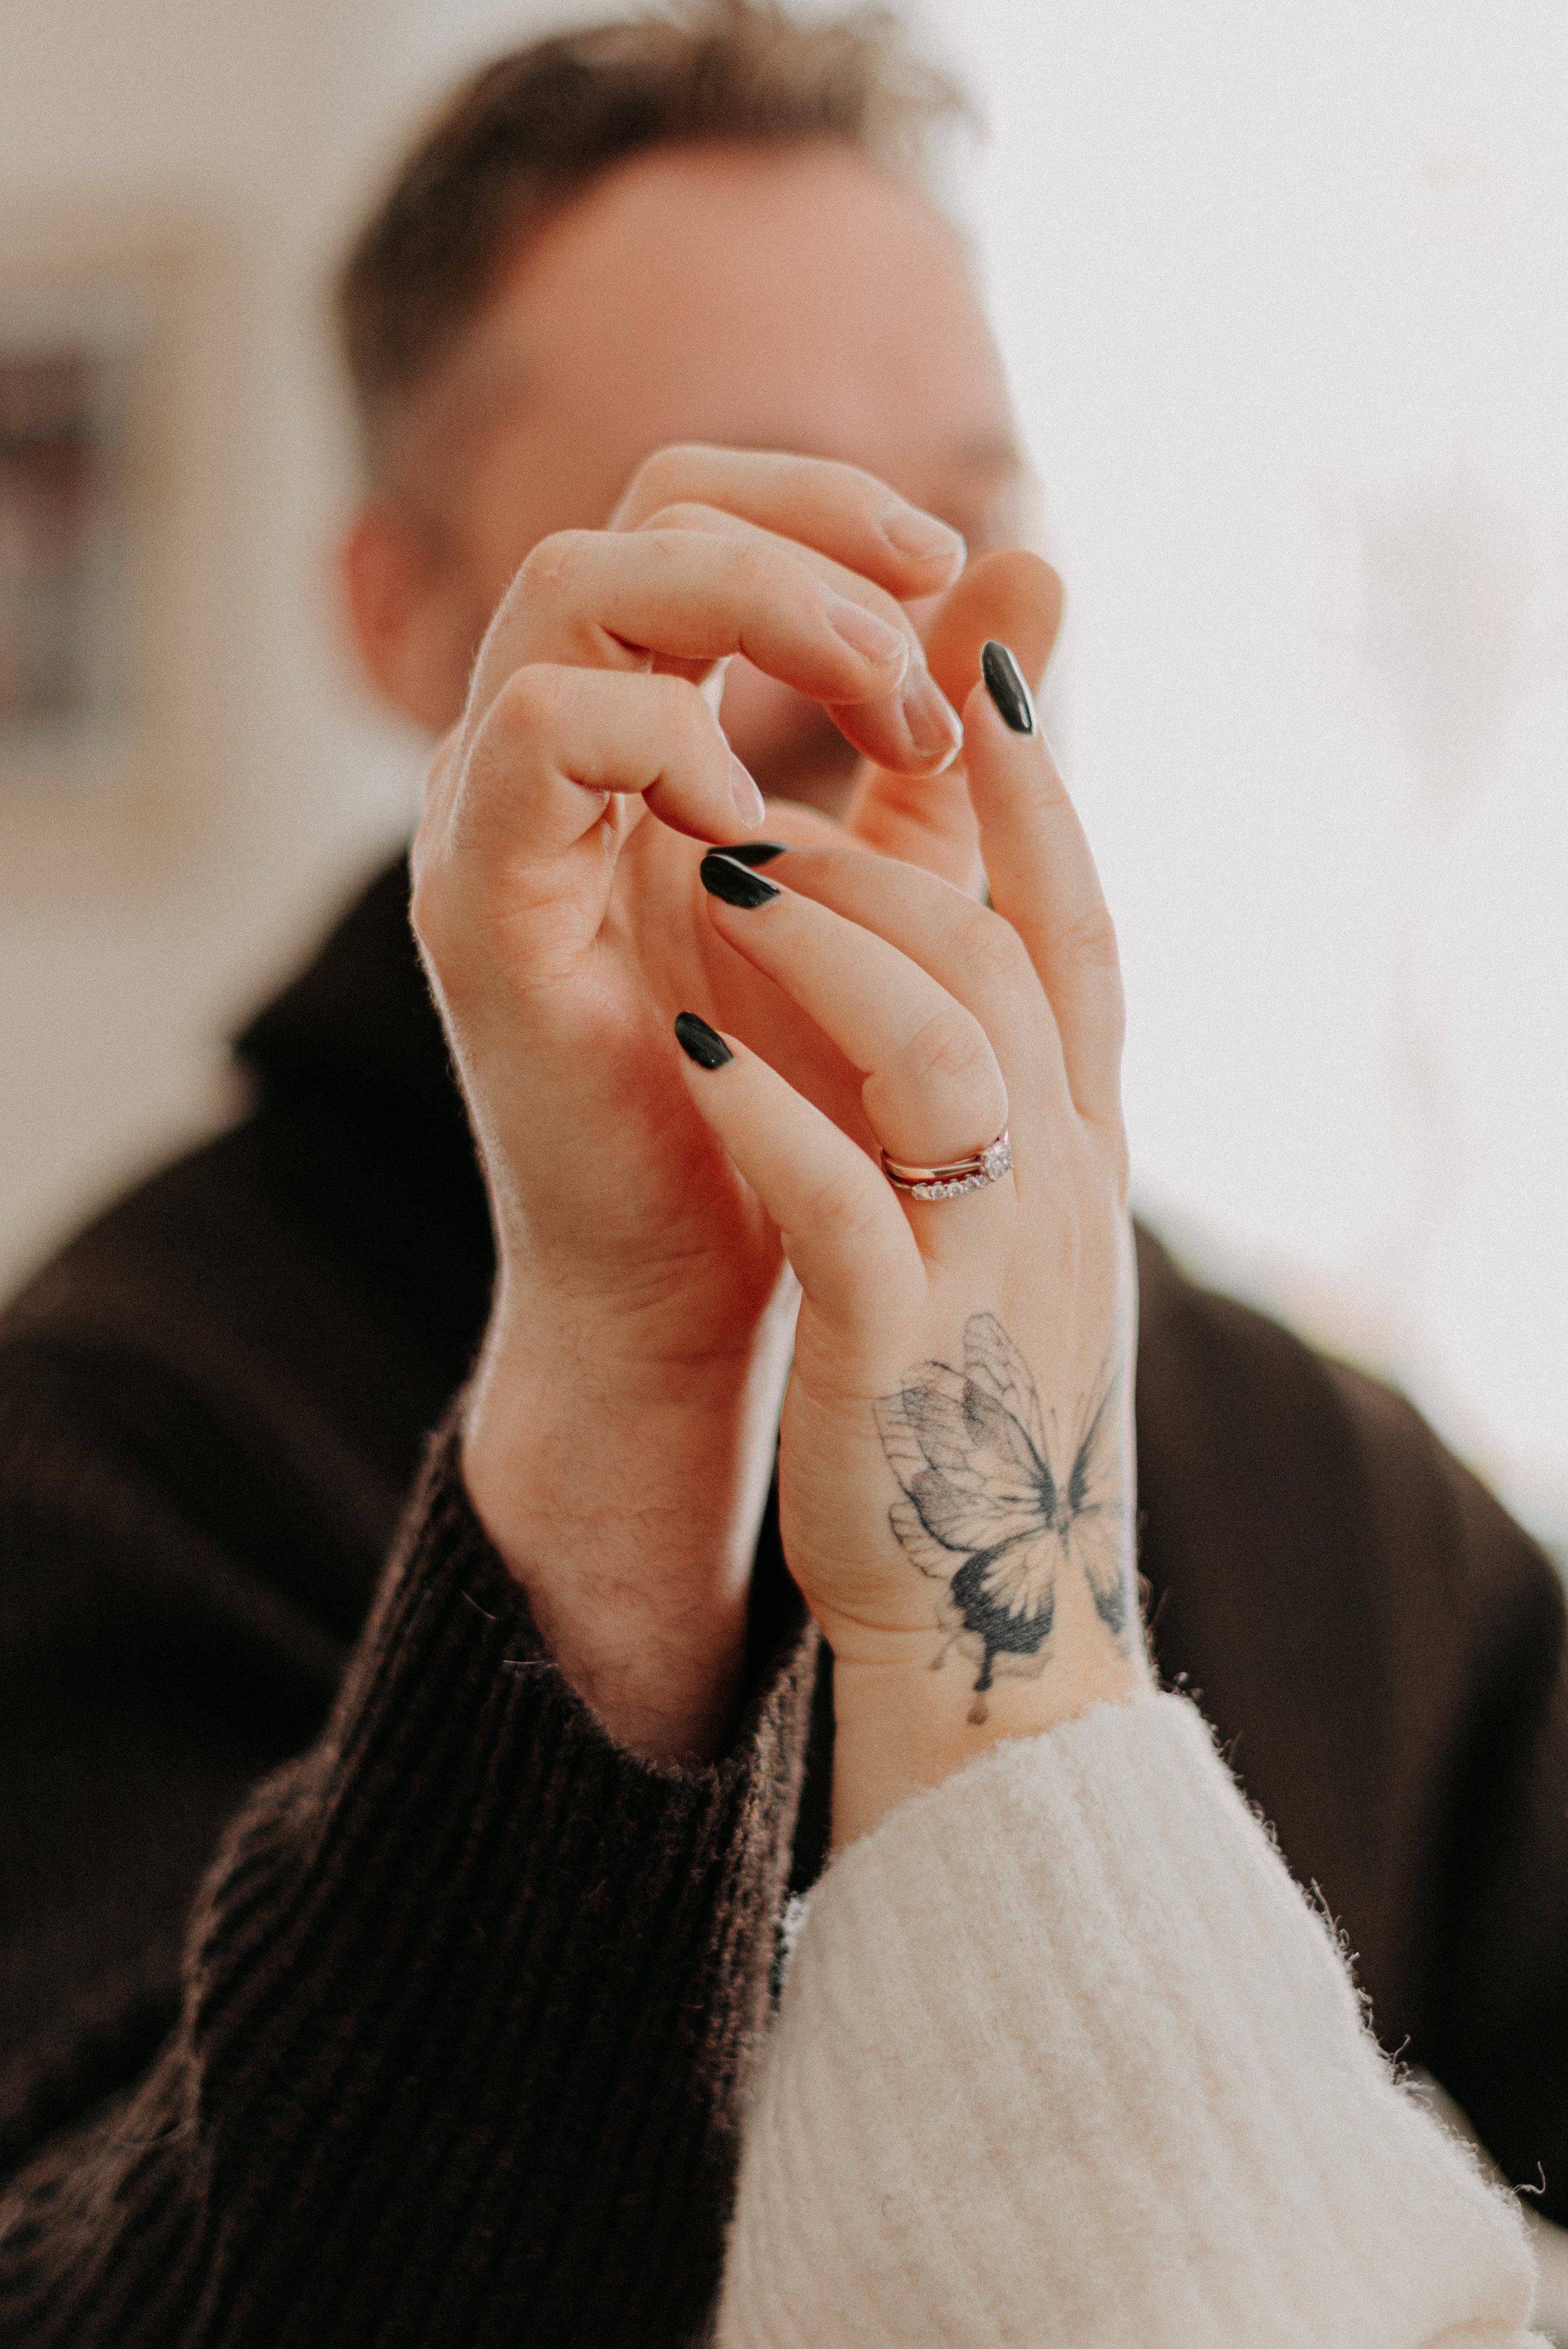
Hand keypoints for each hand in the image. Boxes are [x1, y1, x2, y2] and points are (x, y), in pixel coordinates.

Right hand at [412, 443, 1055, 1758]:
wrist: (704, 1286)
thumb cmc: (786, 1097)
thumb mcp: (892, 878)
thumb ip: (936, 726)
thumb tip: (1037, 560)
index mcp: (633, 727)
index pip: (690, 509)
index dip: (821, 502)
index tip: (951, 567)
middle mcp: (543, 751)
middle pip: (637, 516)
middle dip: (807, 551)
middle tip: (919, 674)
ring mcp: (493, 823)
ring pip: (575, 590)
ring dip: (752, 620)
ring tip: (877, 726)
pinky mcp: (480, 914)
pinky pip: (538, 737)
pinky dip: (661, 741)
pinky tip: (761, 830)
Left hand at [673, 645, 1150, 1839]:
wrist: (992, 1629)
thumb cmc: (972, 1394)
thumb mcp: (1003, 1214)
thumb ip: (989, 1062)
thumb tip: (949, 919)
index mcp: (1085, 1143)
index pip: (1082, 928)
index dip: (1038, 788)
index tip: (971, 657)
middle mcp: (1061, 1186)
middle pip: (1006, 960)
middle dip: (891, 852)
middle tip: (760, 789)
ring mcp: (991, 1270)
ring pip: (946, 1055)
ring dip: (832, 951)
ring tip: (717, 879)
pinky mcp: (903, 1362)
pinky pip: (847, 1209)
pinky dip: (769, 1112)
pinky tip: (684, 1041)